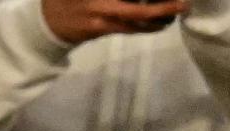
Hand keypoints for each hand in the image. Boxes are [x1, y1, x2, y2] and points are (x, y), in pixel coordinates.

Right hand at [42, 0, 188, 43]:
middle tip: (183, 2)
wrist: (45, 22)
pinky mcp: (99, 29)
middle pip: (137, 7)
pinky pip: (128, 28)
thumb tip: (139, 0)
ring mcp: (99, 14)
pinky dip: (146, 26)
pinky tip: (159, 22)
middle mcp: (99, 0)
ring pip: (136, 18)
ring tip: (177, 10)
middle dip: (162, 5)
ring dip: (159, 17)